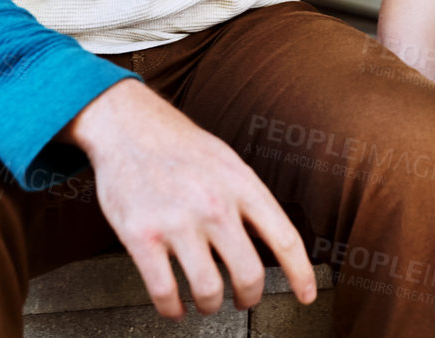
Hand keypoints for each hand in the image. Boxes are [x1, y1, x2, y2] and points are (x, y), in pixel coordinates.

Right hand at [67, 80, 317, 317]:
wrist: (128, 125)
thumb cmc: (180, 145)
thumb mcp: (228, 162)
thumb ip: (249, 200)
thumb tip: (270, 240)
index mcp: (241, 184)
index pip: (284, 239)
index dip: (301, 274)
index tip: (306, 295)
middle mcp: (214, 204)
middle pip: (249, 273)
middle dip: (250, 297)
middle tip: (244, 300)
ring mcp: (177, 222)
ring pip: (208, 290)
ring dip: (210, 306)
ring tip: (206, 302)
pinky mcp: (141, 237)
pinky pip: (164, 292)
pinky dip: (171, 309)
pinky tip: (174, 307)